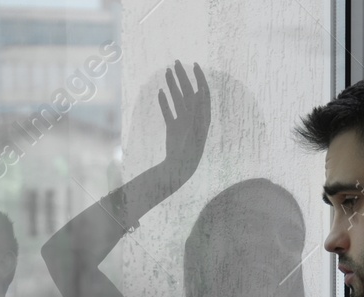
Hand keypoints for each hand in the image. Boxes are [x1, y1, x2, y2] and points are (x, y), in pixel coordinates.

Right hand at [157, 61, 208, 186]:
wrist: (180, 167)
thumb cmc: (191, 149)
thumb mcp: (196, 127)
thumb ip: (199, 108)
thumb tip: (202, 90)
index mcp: (203, 115)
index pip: (203, 91)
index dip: (200, 77)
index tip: (194, 65)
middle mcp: (194, 116)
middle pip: (189, 92)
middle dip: (183, 77)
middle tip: (176, 63)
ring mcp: (183, 122)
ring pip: (177, 99)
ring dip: (172, 86)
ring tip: (167, 72)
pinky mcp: (173, 128)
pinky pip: (168, 112)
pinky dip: (164, 102)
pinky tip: (160, 92)